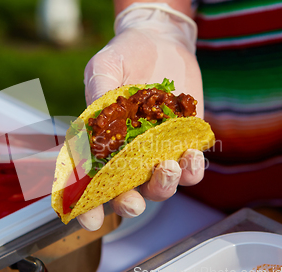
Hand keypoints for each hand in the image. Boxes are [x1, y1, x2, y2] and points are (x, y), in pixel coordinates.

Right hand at [78, 3, 204, 230]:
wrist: (160, 40)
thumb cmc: (124, 54)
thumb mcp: (105, 66)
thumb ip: (99, 91)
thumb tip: (96, 119)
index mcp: (102, 141)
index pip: (90, 180)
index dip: (88, 206)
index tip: (90, 220)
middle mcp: (129, 153)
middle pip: (127, 193)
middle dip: (129, 204)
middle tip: (133, 201)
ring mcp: (158, 150)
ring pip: (161, 186)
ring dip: (164, 186)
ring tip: (168, 166)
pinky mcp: (185, 141)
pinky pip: (191, 167)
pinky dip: (193, 169)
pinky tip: (191, 154)